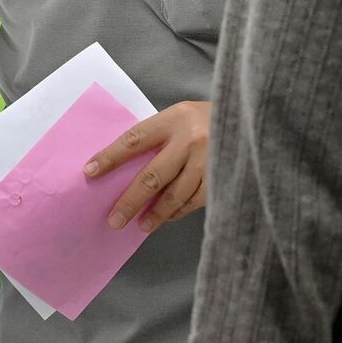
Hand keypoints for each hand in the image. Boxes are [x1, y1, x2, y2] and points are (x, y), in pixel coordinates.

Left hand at [83, 101, 209, 234]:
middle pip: (152, 175)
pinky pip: (193, 202)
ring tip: (138, 226)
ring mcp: (208, 161)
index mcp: (174, 119)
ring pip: (174, 195)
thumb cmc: (207, 119)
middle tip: (114, 219)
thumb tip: (125, 166)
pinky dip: (177, 212)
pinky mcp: (222, 179)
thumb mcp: (181, 116)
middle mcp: (190, 140)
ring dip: (154, 214)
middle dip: (130, 200)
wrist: (252, 118)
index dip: (110, 157)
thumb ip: (158, 136)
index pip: (134, 140)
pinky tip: (165, 218)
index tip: (89, 172)